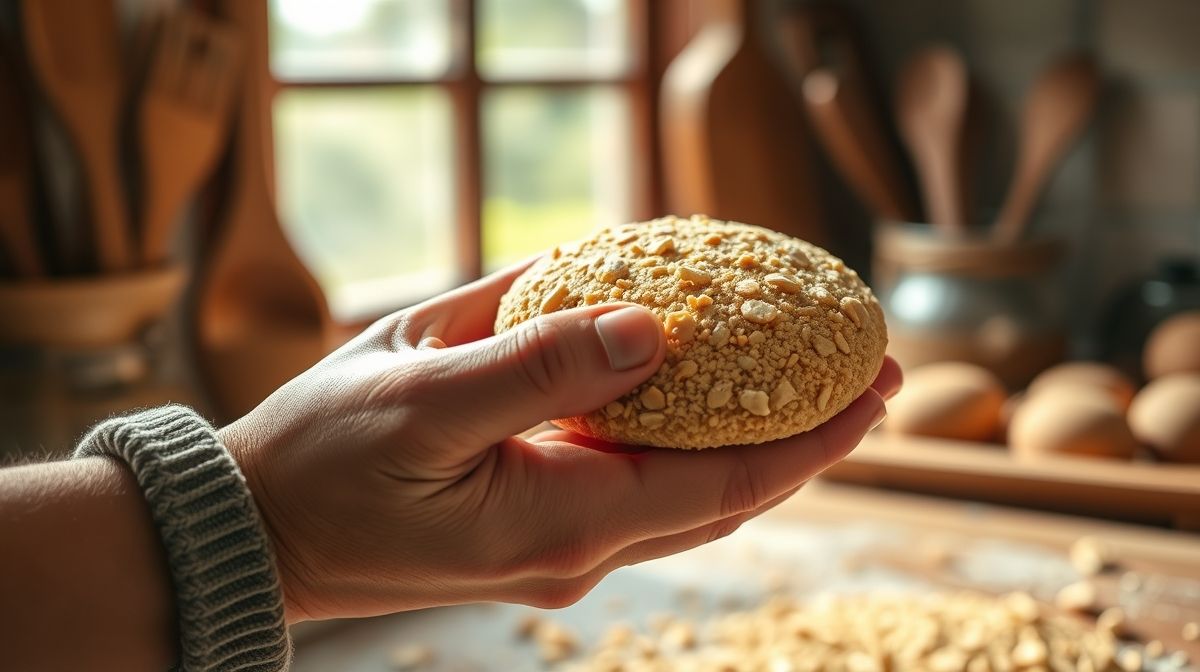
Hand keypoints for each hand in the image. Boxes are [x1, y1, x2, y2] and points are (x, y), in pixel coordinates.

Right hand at [222, 260, 900, 622]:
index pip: (724, 483)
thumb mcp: (423, 395)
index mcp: (563, 522)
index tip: (876, 389)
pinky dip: (689, 442)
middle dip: (808, 441)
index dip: (811, 439)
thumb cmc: (324, 464)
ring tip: (816, 390)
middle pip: (725, 495)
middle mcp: (579, 549)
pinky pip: (640, 485)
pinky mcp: (538, 528)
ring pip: (689, 494)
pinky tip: (705, 400)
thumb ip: (540, 364)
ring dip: (758, 444)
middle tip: (874, 379)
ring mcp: (561, 546)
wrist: (259, 533)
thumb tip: (651, 328)